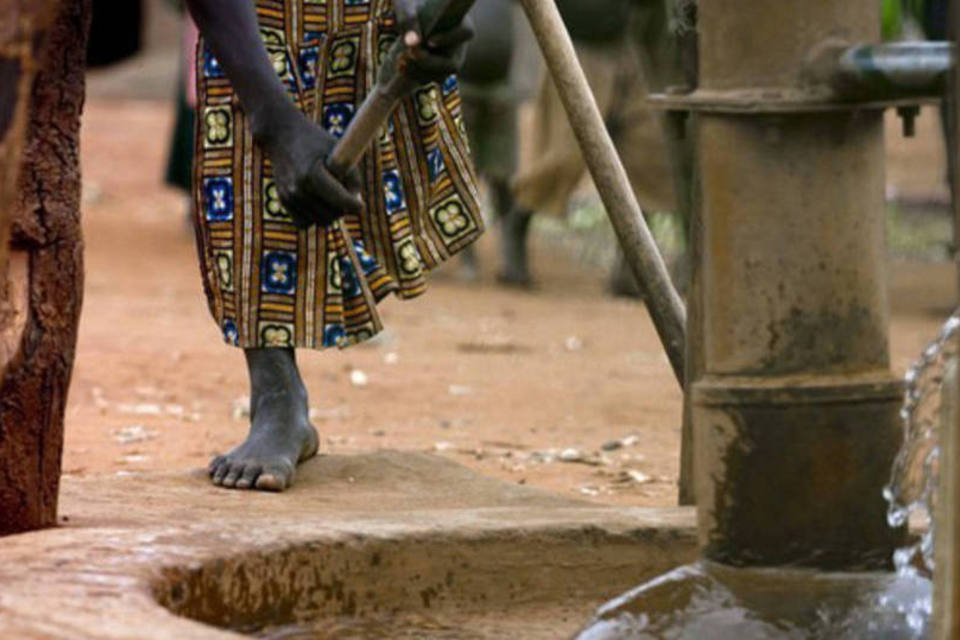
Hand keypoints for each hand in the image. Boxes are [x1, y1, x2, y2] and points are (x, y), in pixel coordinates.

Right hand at [255, 109, 362, 228]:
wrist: (281, 135)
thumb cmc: (316, 141)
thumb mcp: (338, 150)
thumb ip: (352, 177)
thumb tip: (357, 205)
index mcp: (313, 173)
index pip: (341, 201)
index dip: (355, 206)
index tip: (360, 205)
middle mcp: (298, 188)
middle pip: (332, 215)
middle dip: (343, 209)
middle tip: (346, 197)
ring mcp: (289, 196)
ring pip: (320, 221)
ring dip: (330, 213)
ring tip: (331, 195)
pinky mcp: (284, 201)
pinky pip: (305, 223)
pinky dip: (314, 217)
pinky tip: (317, 202)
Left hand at [392, 0, 473, 83]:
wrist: (407, 13)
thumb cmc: (410, 2)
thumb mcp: (406, 3)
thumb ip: (408, 17)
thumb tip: (412, 42)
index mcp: (459, 21)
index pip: (465, 32)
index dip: (450, 39)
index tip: (430, 41)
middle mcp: (457, 44)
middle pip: (452, 64)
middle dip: (430, 63)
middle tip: (410, 53)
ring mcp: (448, 59)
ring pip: (441, 76)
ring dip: (419, 73)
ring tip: (400, 60)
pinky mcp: (435, 69)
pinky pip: (429, 79)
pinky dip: (414, 75)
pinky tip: (399, 65)